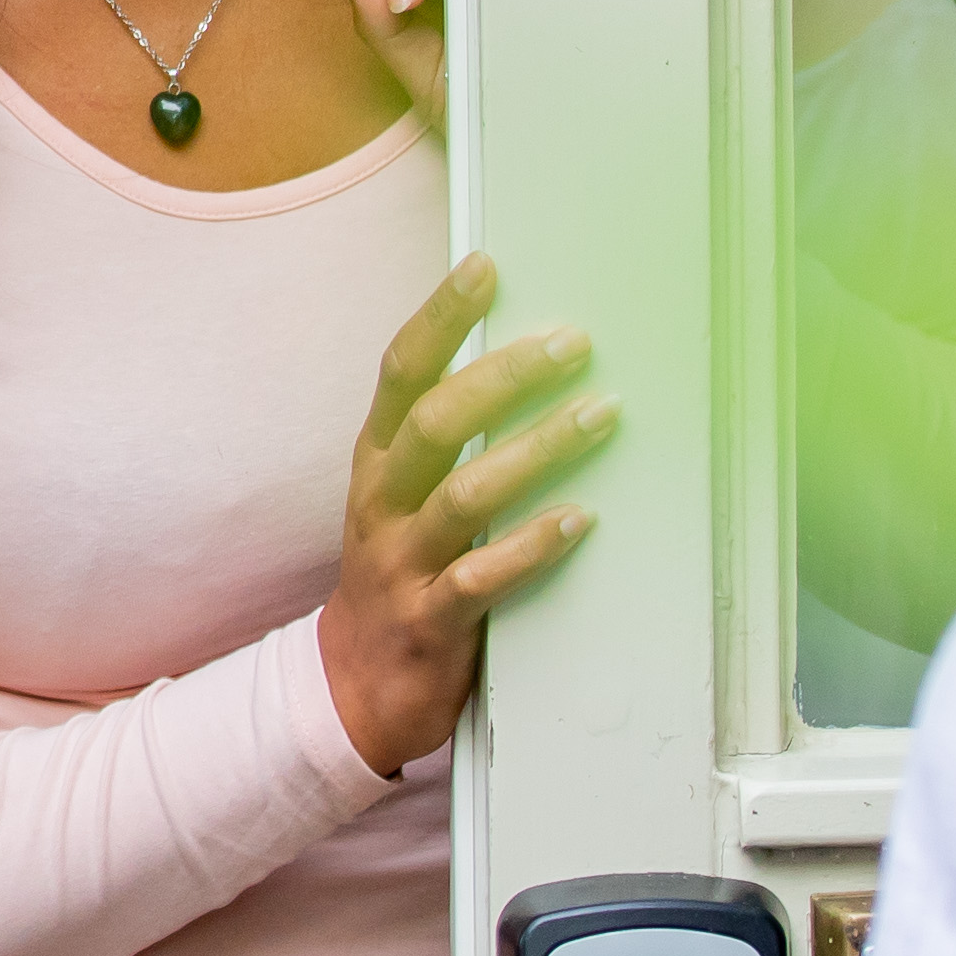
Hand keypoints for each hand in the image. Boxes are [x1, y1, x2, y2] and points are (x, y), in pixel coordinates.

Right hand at [320, 246, 611, 775]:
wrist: (356, 686)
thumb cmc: (399, 574)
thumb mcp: (403, 499)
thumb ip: (448, 445)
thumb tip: (528, 367)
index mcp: (376, 462)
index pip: (400, 373)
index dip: (439, 317)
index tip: (484, 269)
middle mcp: (382, 503)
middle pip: (436, 421)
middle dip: (506, 374)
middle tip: (573, 343)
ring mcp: (402, 562)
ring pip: (465, 493)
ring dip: (536, 449)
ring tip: (599, 416)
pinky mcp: (431, 618)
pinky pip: (482, 577)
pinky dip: (532, 546)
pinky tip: (579, 521)